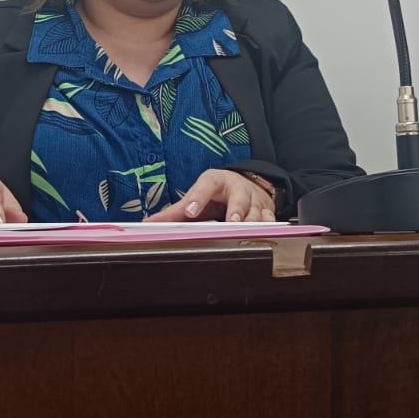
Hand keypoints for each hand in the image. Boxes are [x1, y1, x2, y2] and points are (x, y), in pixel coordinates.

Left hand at [145, 169, 277, 223]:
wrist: (246, 185)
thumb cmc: (216, 194)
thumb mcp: (197, 196)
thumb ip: (174, 212)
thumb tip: (147, 225)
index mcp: (216, 182)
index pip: (207, 184)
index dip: (199, 197)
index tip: (191, 210)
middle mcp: (237, 188)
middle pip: (239, 197)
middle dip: (236, 210)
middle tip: (231, 221)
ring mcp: (254, 200)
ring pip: (257, 212)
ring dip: (253, 222)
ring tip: (247, 232)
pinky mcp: (267, 211)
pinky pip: (271, 220)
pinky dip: (269, 228)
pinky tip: (265, 236)